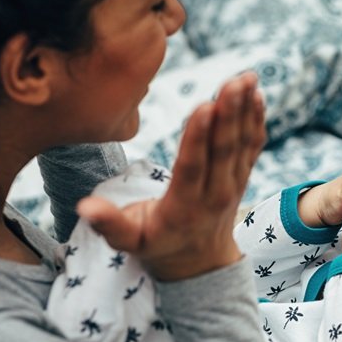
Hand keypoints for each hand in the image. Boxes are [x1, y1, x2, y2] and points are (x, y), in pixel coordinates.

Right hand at [77, 72, 264, 280]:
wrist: (199, 263)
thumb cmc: (157, 247)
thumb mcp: (129, 242)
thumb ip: (109, 224)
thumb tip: (83, 207)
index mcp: (184, 207)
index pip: (192, 168)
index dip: (198, 138)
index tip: (203, 106)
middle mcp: (215, 194)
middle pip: (223, 150)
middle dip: (229, 114)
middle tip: (233, 82)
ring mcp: (233, 185)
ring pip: (242, 143)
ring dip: (246, 109)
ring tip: (248, 77)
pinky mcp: (242, 176)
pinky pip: (253, 145)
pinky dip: (256, 119)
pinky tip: (257, 93)